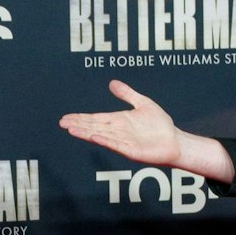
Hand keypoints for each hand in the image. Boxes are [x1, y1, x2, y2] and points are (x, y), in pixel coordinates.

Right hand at [59, 81, 234, 182]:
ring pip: (101, 136)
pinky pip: (115, 145)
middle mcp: (118, 132)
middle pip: (94, 127)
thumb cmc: (160, 125)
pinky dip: (104, 141)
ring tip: (71, 130)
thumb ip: (127, 94)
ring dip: (86, 133)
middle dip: (78, 125)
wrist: (174, 141)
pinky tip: (93, 137)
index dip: (80, 118)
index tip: (66, 118)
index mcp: (119, 121)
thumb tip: (112, 83)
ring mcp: (123, 142)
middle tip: (61, 123)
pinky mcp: (131, 151)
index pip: (95, 119)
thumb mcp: (142, 103)